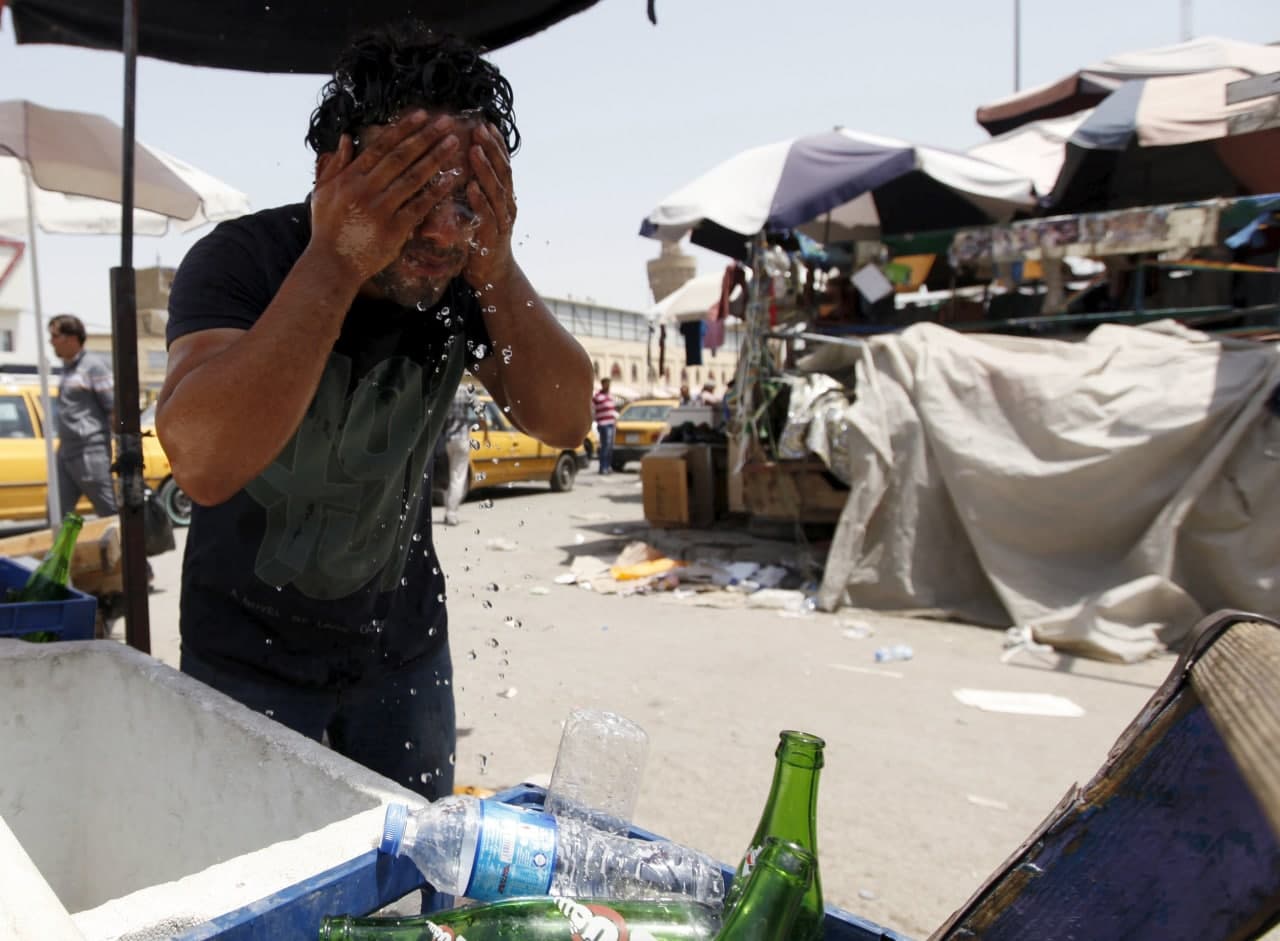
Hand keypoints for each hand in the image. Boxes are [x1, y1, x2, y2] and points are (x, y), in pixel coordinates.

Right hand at [308, 112, 461, 284]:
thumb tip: (345, 137)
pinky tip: (452, 178)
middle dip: (425, 137)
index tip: (421, 115)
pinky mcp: (394, 229)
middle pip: (401, 157)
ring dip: (436, 158)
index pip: (381, 146)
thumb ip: (334, 165)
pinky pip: (420, 205)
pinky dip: (436, 191)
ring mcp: (381, 209)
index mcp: (349, 177)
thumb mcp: (322, 193)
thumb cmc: (327, 229)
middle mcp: (365, 189)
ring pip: (413, 177)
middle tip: (446, 122)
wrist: (332, 265)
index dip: (403, 129)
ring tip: (453, 143)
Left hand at [463, 123, 517, 289]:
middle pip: (503, 172)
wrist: (492, 274)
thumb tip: (460, 163)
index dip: (496, 144)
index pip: (503, 164)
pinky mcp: (493, 238)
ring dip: (486, 169)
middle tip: (480, 128)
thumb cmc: (480, 237)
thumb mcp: (478, 209)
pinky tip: (471, 187)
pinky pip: (488, 216)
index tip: (486, 123)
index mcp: (504, 195)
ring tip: (475, 150)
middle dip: (492, 149)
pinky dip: (480, 200)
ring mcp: (503, 221)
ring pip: (497, 190)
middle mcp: (508, 205)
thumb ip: (474, 188)